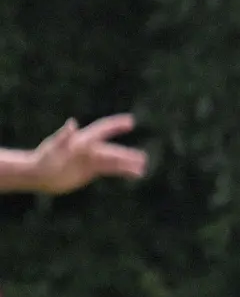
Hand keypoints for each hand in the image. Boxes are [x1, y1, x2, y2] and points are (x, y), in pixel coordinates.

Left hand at [29, 114, 148, 194]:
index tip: (130, 121)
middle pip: (113, 150)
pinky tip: (133, 175)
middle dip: (127, 154)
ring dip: (128, 164)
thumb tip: (72, 123)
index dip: (116, 125)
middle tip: (143, 158)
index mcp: (83, 140)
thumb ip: (63, 136)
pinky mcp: (91, 171)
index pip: (102, 130)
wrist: (38, 175)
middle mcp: (90, 149)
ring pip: (114, 162)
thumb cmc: (43, 159)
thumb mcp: (53, 147)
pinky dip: (122, 172)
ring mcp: (91, 160)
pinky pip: (110, 170)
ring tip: (142, 169)